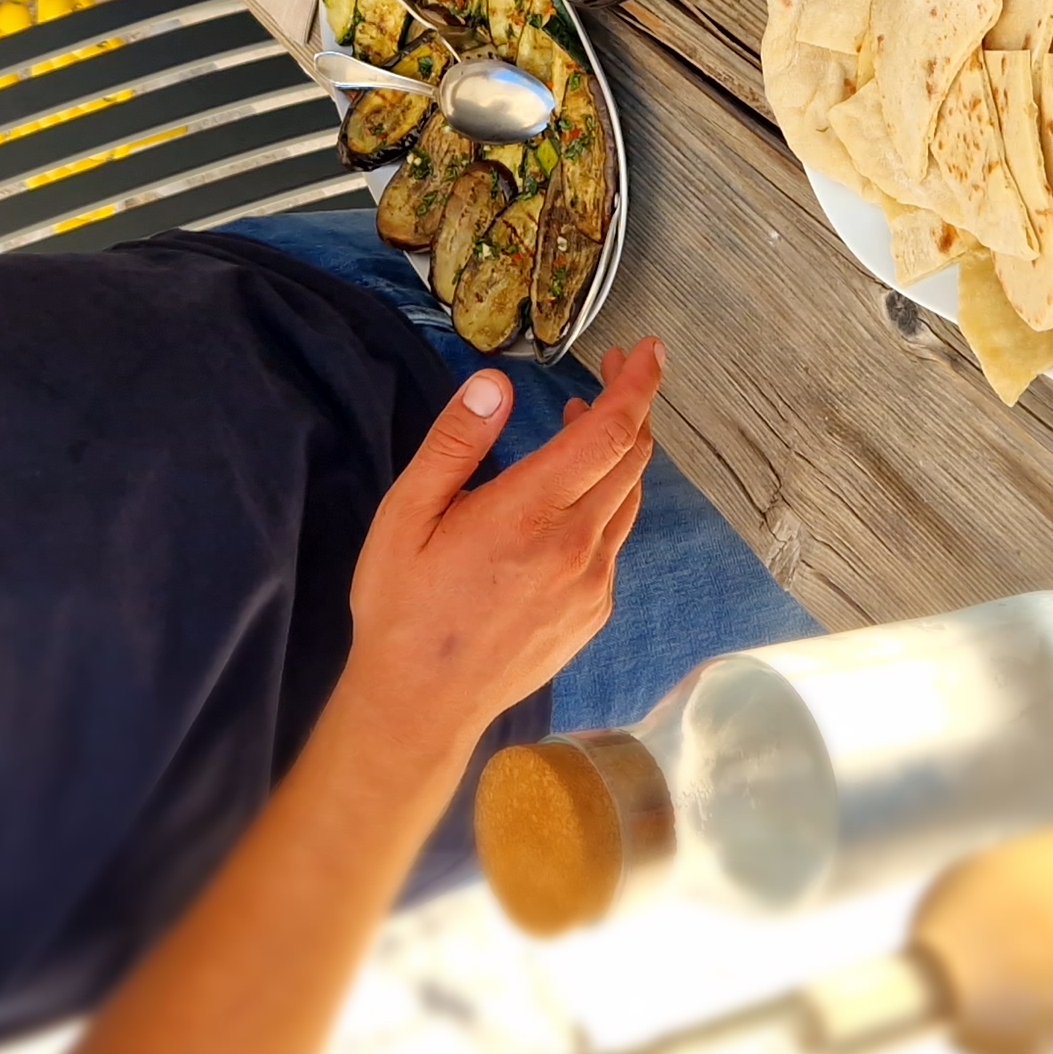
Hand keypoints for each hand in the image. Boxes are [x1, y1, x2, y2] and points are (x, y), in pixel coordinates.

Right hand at [340, 337, 664, 764]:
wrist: (421, 704)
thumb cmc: (404, 605)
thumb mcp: (406, 513)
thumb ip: (455, 442)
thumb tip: (495, 383)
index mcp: (530, 512)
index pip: (610, 432)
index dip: (637, 384)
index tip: (648, 349)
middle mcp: (576, 546)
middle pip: (633, 458)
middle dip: (632, 404)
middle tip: (610, 370)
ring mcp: (592, 584)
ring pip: (629, 498)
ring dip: (618, 452)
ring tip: (580, 424)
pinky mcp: (593, 611)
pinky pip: (616, 540)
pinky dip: (607, 500)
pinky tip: (569, 499)